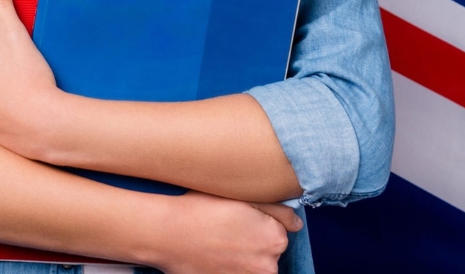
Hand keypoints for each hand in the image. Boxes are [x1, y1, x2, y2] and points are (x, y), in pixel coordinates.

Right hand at [141, 191, 301, 273]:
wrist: (167, 233)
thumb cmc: (200, 209)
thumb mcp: (241, 197)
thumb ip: (277, 210)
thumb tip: (297, 224)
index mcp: (275, 238)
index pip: (277, 233)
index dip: (257, 224)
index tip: (237, 219)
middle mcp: (268, 265)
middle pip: (267, 253)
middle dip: (251, 243)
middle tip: (224, 231)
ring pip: (252, 266)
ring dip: (240, 258)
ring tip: (217, 244)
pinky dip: (229, 268)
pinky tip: (213, 256)